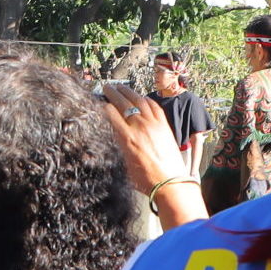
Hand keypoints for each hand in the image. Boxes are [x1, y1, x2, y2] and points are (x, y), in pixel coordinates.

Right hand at [97, 81, 187, 198]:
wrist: (171, 183)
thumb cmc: (147, 179)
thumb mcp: (125, 163)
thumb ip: (120, 145)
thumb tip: (116, 134)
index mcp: (127, 138)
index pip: (111, 113)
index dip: (103, 105)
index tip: (100, 102)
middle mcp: (140, 127)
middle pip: (123, 103)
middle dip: (113, 93)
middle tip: (107, 87)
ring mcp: (154, 124)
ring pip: (139, 100)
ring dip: (128, 92)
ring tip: (121, 87)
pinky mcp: (164, 125)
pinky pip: (154, 106)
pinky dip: (145, 99)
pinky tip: (140, 97)